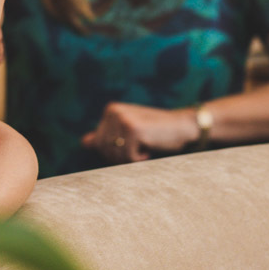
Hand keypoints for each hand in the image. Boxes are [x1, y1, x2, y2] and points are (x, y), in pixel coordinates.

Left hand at [80, 102, 198, 163]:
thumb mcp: (129, 132)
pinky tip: (150, 147)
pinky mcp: (133, 129)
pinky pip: (127, 158)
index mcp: (110, 110)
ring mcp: (122, 119)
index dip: (115, 152)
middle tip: (140, 146)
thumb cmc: (156, 132)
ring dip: (131, 158)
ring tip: (145, 144)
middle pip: (104, 151)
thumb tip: (84, 142)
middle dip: (121, 156)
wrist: (183, 126)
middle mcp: (113, 111)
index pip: (99, 145)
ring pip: (114, 156)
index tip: (133, 142)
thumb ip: (107, 136)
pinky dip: (139, 159)